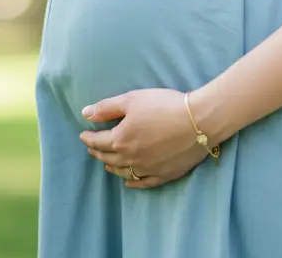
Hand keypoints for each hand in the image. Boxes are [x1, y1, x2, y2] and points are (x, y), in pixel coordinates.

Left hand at [78, 89, 207, 188]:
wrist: (198, 121)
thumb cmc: (163, 105)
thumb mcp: (131, 99)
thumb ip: (107, 108)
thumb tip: (85, 114)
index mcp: (121, 139)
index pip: (98, 141)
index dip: (89, 138)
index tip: (83, 135)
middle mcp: (131, 158)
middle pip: (109, 158)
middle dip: (97, 152)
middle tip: (92, 148)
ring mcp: (148, 169)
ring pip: (124, 172)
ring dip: (112, 167)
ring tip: (106, 164)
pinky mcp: (164, 174)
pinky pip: (143, 182)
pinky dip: (133, 182)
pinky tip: (128, 181)